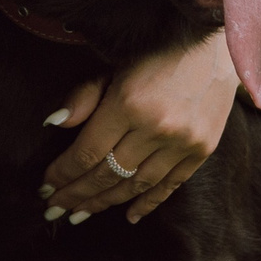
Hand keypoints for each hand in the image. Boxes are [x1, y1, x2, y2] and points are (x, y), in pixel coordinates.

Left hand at [40, 31, 236, 223]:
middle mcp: (156, 127)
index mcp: (128, 103)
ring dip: (105, 203)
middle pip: (107, 174)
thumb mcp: (115, 65)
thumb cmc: (157, 50)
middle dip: (76, 194)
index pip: (87, 152)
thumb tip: (54, 124)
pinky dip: (148, 203)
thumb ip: (85, 96)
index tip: (45, 186)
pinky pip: (170, 185)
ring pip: (136, 185)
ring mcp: (183, 142)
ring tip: (81, 214)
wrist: (214, 44)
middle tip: (54, 209)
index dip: (63, 174)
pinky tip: (129, 216)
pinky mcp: (203, 149)